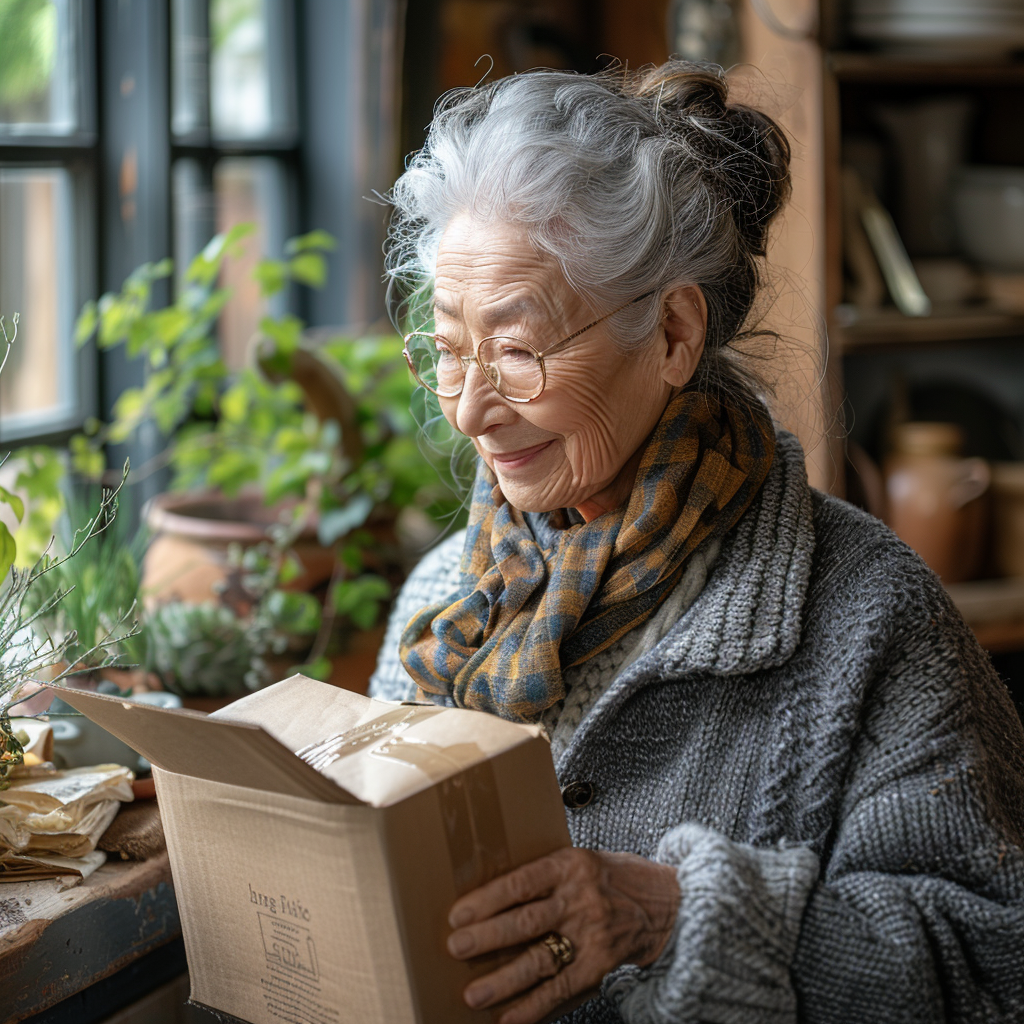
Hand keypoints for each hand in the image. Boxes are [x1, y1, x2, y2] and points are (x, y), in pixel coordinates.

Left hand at [446, 847, 679, 1023]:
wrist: (666, 901)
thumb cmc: (611, 876)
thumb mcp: (579, 859)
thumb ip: (543, 874)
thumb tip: (488, 894)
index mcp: (570, 864)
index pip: (521, 881)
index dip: (488, 899)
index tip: (458, 914)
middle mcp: (580, 898)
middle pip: (527, 920)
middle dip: (488, 936)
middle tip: (456, 947)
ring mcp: (592, 933)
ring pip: (541, 959)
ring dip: (504, 980)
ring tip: (473, 994)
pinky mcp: (600, 965)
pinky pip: (562, 988)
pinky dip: (534, 1006)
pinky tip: (509, 1018)